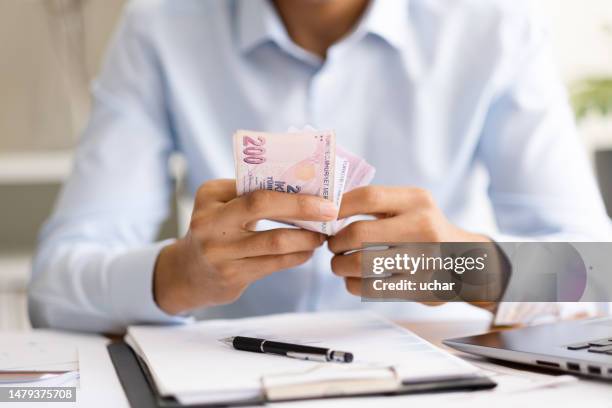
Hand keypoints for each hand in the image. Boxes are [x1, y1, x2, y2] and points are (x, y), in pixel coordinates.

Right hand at [153, 179, 337, 314]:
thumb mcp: (221, 206)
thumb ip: (250, 194)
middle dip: (301, 207)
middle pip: (262, 206)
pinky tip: (308, 251)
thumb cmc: (216, 231)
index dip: (289, 189)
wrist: (188, 273)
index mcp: (209, 195)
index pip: (254, 186)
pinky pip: (273, 264)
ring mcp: (219, 251)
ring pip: (274, 241)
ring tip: (322, 234)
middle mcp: (210, 221)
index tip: (321, 191)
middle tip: (330, 211)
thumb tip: (301, 189)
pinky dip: (296, 256)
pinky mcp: (231, 275)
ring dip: (305, 237)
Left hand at [327, 186, 495, 309]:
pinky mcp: (421, 288)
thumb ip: (378, 204)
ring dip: (340, 265)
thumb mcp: (413, 206)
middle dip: (336, 242)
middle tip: (332, 246)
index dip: (339, 207)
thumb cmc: (425, 230)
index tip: (325, 216)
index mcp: (417, 200)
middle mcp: (423, 226)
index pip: (368, 197)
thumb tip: (328, 208)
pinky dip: (353, 285)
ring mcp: (424, 259)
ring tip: (339, 264)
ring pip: (361, 264)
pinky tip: (353, 281)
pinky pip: (372, 289)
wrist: (468, 261)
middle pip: (359, 232)